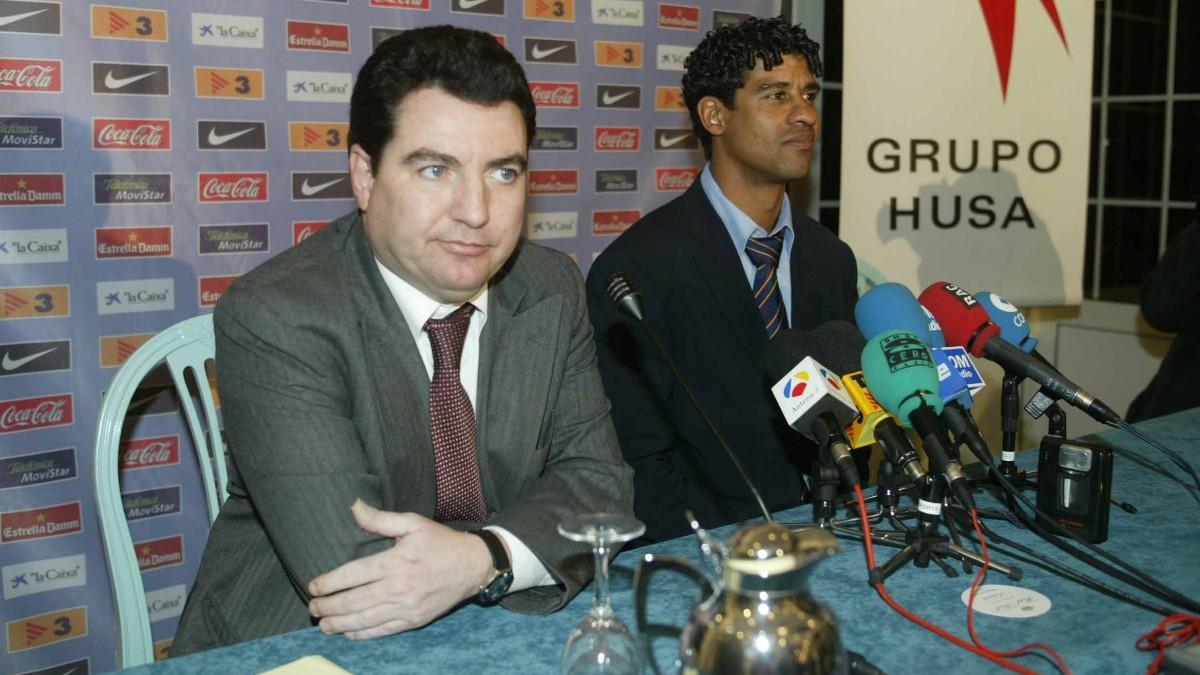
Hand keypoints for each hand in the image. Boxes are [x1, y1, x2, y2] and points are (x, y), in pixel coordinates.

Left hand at [307, 500, 491, 639]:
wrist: (472, 565)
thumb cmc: (440, 542)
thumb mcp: (412, 523)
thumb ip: (380, 519)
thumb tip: (354, 507)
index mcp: (394, 562)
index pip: (352, 575)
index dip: (329, 583)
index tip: (313, 587)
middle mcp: (397, 587)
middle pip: (353, 602)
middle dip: (328, 607)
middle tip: (312, 608)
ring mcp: (406, 607)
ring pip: (364, 620)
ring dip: (339, 624)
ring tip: (323, 624)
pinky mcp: (414, 620)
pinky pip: (382, 630)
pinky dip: (362, 634)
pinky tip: (349, 632)